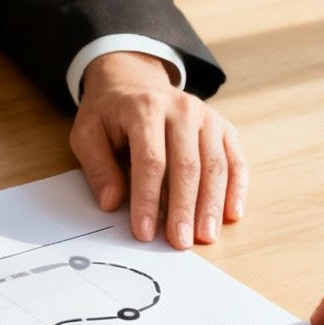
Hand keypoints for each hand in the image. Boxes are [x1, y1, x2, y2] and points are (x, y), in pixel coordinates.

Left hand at [71, 52, 246, 248]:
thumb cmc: (110, 114)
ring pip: (215, 165)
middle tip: (180, 242)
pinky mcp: (222, 127)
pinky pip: (235, 159)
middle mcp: (181, 109)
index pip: (151, 160)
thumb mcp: (87, 133)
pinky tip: (231, 213)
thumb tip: (112, 202)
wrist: (135, 82)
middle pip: (187, 165)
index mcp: (145, 108)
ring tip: (206, 236)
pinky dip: (236, 188)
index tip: (144, 232)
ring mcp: (206, 117)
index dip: (148, 199)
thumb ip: (98, 167)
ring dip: (211, 204)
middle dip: (184, 208)